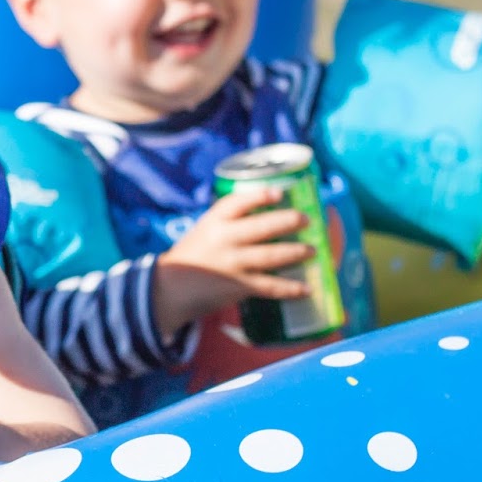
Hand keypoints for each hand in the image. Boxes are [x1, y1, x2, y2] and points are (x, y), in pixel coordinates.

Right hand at [154, 187, 314, 337]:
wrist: (168, 289)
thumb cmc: (192, 257)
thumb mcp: (205, 231)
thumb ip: (230, 224)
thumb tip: (271, 219)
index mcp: (213, 221)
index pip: (237, 202)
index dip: (260, 196)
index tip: (279, 192)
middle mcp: (223, 238)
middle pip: (261, 226)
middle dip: (288, 221)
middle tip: (307, 219)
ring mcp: (231, 262)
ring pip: (271, 255)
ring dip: (296, 252)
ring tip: (313, 251)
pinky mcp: (237, 286)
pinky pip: (270, 286)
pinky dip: (290, 288)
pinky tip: (307, 289)